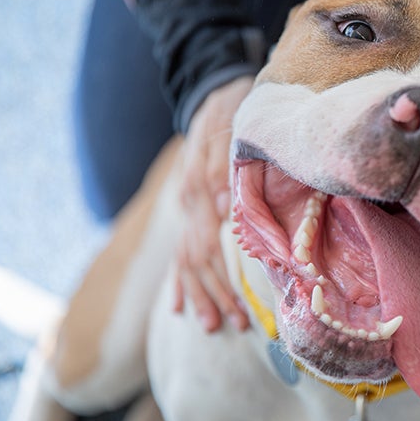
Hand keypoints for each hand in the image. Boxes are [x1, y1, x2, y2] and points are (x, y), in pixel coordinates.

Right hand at [172, 75, 253, 331]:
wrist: (214, 94)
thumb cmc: (234, 112)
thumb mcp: (234, 130)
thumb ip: (226, 166)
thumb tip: (224, 204)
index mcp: (201, 188)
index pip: (208, 247)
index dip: (224, 280)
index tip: (243, 307)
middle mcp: (189, 203)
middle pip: (197, 260)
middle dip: (215, 296)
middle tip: (235, 326)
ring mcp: (186, 207)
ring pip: (186, 260)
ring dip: (198, 295)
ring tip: (212, 326)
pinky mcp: (189, 209)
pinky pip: (178, 250)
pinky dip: (178, 280)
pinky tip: (177, 307)